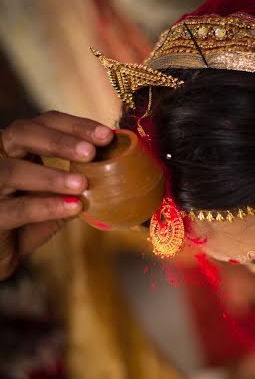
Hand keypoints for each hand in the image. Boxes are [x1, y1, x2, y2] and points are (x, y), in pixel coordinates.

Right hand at [0, 111, 113, 278]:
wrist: (3, 255)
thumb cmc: (28, 222)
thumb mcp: (57, 197)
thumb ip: (78, 182)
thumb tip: (119, 169)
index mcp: (18, 147)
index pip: (45, 122)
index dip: (75, 126)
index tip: (106, 135)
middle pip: (22, 133)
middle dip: (59, 140)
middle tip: (91, 151)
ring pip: (13, 170)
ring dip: (51, 175)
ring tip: (82, 183)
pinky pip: (17, 208)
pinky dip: (46, 206)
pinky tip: (73, 207)